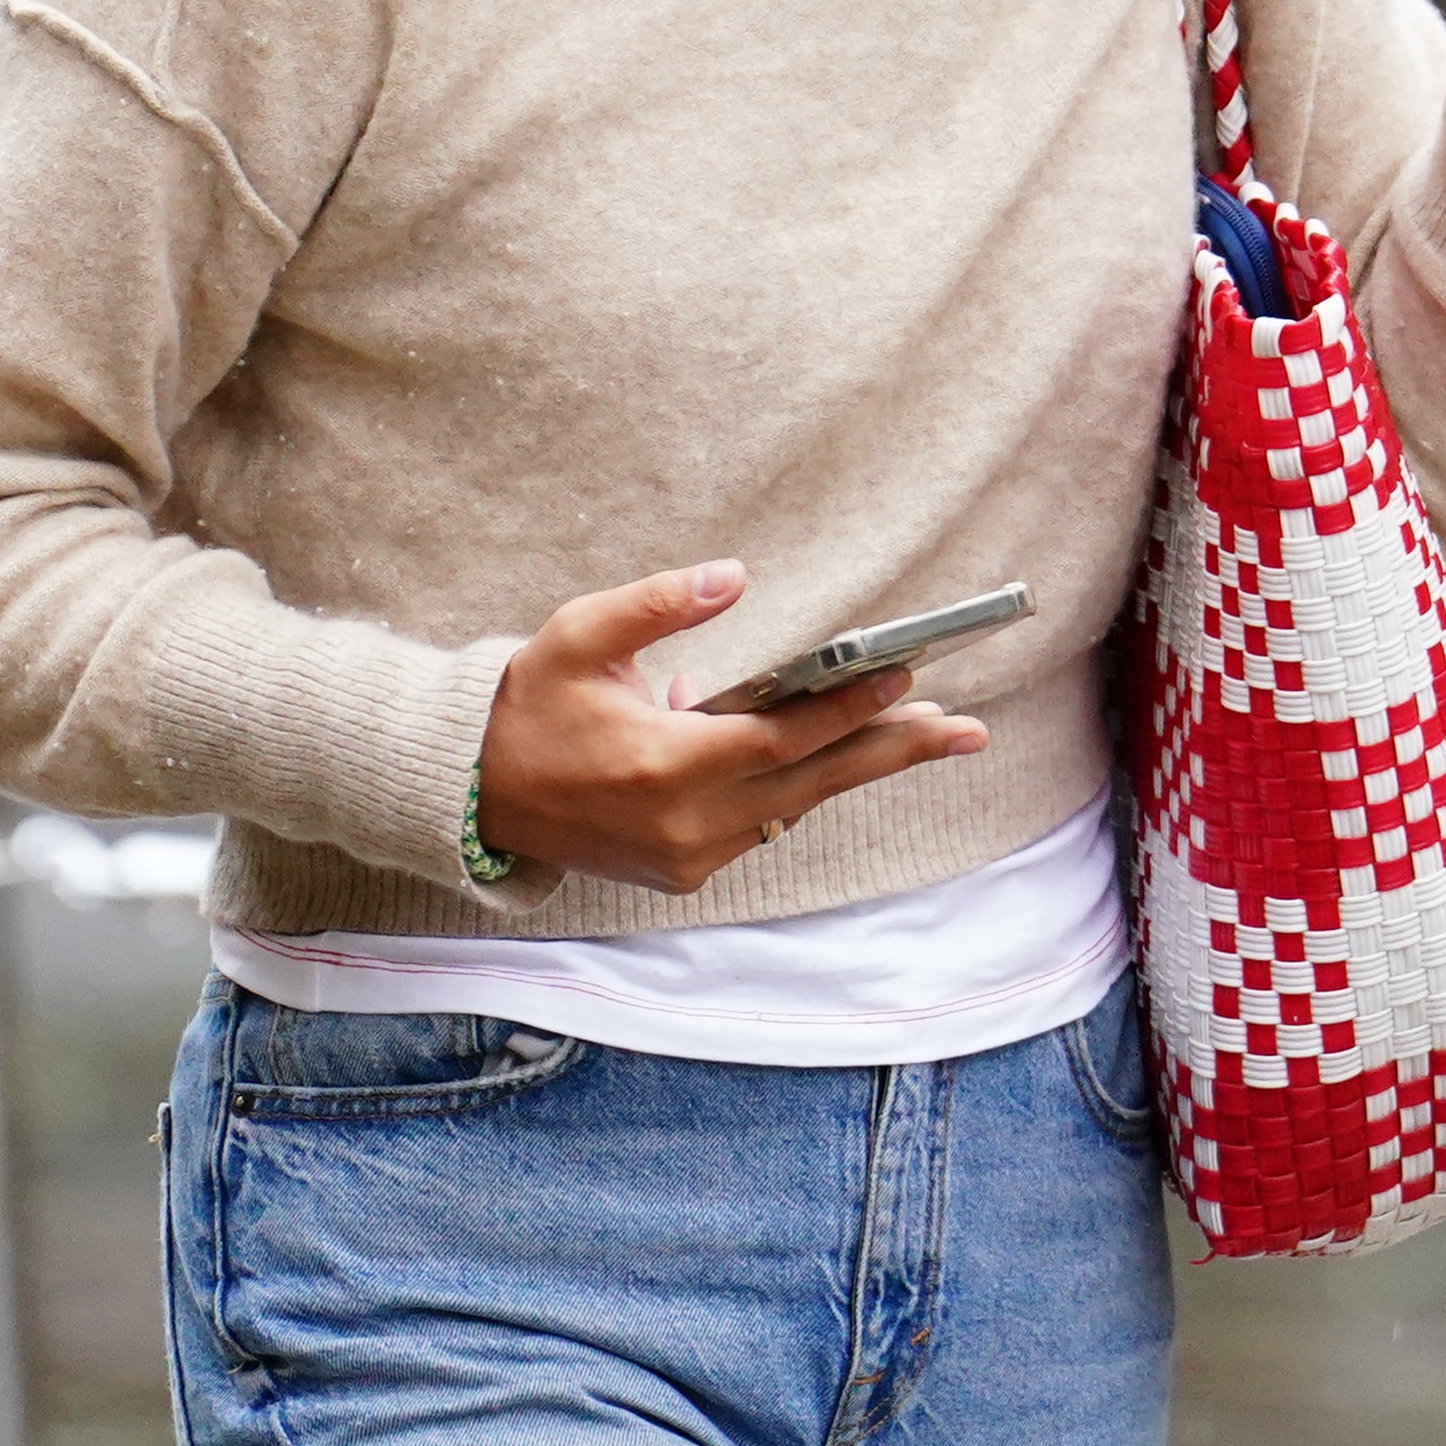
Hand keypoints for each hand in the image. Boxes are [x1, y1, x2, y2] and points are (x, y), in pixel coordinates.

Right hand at [470, 558, 988, 895]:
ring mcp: (688, 855)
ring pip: (796, 806)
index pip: (785, 737)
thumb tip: (733, 575)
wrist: (476, 794)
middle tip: (969, 730)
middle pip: (815, 782)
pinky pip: (763, 821)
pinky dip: (798, 783)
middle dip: (895, 750)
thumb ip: (660, 602)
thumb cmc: (531, 704)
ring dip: (857, 766)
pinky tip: (831, 745)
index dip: (851, 708)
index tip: (909, 678)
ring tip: (928, 732)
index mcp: (665, 766)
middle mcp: (688, 824)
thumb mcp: (582, 633)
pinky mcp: (683, 869)